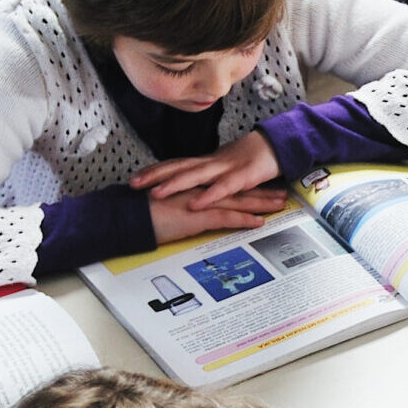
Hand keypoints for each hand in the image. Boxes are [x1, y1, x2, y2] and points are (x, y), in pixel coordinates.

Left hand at [132, 130, 280, 210]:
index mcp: (207, 162)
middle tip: (133, 184)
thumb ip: (209, 177)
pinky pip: (223, 188)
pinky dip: (208, 196)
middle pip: (179, 167)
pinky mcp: (243, 177)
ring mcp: (227, 168)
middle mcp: (212, 163)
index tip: (134, 178)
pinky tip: (196, 203)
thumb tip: (191, 187)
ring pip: (196, 176)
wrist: (279, 145)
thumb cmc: (252, 159)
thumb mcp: (226, 169)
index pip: (176, 164)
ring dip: (175, 184)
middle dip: (155, 176)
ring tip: (156, 193)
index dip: (154, 170)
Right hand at [148, 185, 284, 242]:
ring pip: (237, 200)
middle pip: (235, 189)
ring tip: (279, 205)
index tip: (259, 185)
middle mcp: (199, 190)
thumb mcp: (165, 206)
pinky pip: (226, 217)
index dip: (242, 185)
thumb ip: (179, 204)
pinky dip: (244, 219)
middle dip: (260, 191)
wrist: (127, 216)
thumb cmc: (140, 213)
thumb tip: (186, 210)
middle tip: (280, 193)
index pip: (222, 185)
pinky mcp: (198, 216)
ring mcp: (199, 202)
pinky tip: (260, 222)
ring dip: (260, 203)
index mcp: (191, 186)